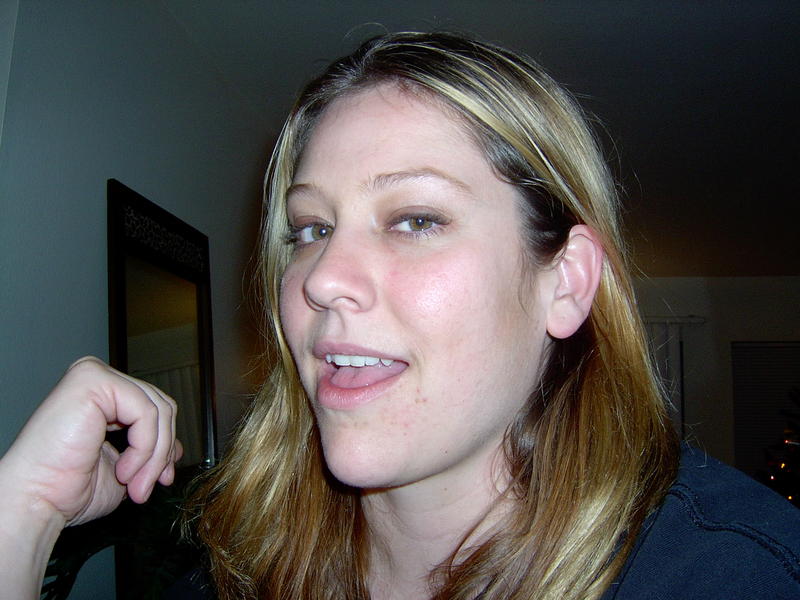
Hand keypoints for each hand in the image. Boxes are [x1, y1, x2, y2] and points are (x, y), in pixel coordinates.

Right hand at [1, 357, 181, 525]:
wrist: (35, 501)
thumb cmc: (66, 488)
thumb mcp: (125, 466)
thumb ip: (150, 449)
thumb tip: (177, 446)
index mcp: (102, 393)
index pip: (155, 407)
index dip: (165, 445)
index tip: (162, 479)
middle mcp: (97, 377)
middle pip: (161, 406)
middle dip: (161, 452)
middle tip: (146, 487)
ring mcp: (93, 375)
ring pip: (158, 410)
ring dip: (153, 456)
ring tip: (134, 485)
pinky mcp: (93, 381)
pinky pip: (146, 412)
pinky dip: (145, 448)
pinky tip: (123, 470)